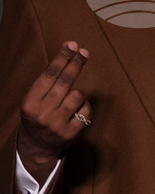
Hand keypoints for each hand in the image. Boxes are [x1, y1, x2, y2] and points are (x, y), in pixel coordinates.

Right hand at [17, 42, 90, 181]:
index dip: (62, 58)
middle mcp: (42, 113)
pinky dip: (84, 106)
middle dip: (76, 64)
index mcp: (30, 103)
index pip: (49, 75)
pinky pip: (86, 110)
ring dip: (77, 93)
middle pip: (65, 82)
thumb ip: (49, 78)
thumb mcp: (34, 98)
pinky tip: (77, 110)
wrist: (37, 147)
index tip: (72, 45)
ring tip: (70, 99)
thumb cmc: (38, 115)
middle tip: (84, 52)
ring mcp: (57, 124)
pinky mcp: (71, 133)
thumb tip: (68, 49)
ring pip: (78, 95)